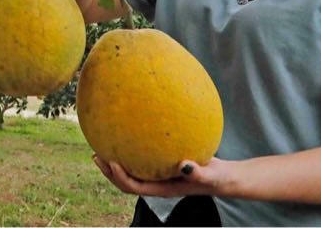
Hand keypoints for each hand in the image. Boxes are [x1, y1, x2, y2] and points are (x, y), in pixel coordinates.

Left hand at [92, 156, 235, 198]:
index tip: (112, 161)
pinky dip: (132, 149)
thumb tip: (184, 165)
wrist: (224, 177)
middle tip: (96, 155)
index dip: (120, 177)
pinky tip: (131, 131)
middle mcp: (157, 183)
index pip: (134, 186)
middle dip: (109, 171)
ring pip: (131, 172)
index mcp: (162, 189)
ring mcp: (158, 176)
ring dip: (115, 162)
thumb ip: (197, 173)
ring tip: (103, 145)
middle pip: (126, 182)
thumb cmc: (217, 177)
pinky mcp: (162, 166)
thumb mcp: (210, 175)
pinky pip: (142, 158)